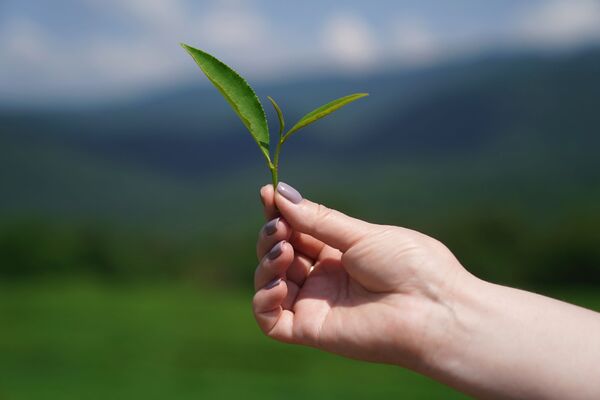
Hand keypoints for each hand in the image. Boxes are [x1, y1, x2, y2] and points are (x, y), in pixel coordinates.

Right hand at [253, 182, 472, 369]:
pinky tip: (278, 283)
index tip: (267, 193)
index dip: (280, 214)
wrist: (434, 309)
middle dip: (273, 234)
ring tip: (284, 251)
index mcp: (339, 253)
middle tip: (279, 225)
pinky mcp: (311, 330)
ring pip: (270, 282)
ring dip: (267, 262)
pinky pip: (270, 320)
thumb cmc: (409, 266)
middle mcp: (324, 278)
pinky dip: (263, 300)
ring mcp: (316, 304)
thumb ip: (317, 219)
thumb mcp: (360, 234)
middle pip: (279, 253)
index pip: (297, 231)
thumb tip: (280, 193)